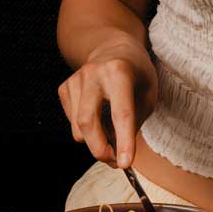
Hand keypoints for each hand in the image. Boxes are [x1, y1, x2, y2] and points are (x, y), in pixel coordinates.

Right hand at [58, 37, 156, 167]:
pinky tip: (98, 117)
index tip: (125, 164)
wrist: (112, 48)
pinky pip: (72, 123)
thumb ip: (134, 123)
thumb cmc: (136, 74)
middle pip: (89, 123)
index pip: (121, 113)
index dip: (124, 141)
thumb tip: (115, 153)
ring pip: (78, 128)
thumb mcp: (148, 95)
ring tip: (111, 137)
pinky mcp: (64, 88)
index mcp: (119, 72)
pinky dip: (86, 130)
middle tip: (116, 161)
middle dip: (101, 150)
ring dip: (95, 142)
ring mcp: (75, 80)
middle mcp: (93, 74)